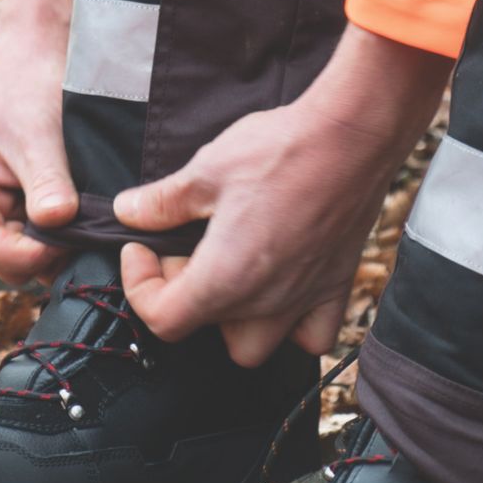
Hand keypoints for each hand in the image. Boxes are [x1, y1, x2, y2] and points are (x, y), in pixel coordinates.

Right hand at [0, 0, 82, 284]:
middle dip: (45, 257)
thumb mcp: (36, 132)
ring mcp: (4, 214)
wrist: (42, 56)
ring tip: (94, 231)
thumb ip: (45, 180)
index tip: (65, 243)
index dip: (23, 256)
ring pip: (31, 258)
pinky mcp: (30, 213)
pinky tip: (94, 224)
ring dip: (62, 252)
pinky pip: (48, 242)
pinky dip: (70, 240)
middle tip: (89, 240)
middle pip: (6, 263)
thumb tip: (56, 221)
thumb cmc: (27, 84)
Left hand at [114, 26, 452, 365]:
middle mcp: (264, 303)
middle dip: (182, 293)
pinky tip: (281, 292)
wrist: (353, 136)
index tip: (141, 250)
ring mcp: (302, 301)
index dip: (140, 288)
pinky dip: (292, 328)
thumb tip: (129, 212)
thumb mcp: (206, 169)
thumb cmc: (282, 150)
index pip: (163, 319)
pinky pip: (311, 337)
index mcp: (225, 279)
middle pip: (204, 329)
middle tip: (183, 246)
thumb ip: (162, 202)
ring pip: (252, 345)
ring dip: (229, 320)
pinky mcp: (334, 289)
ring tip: (228, 272)